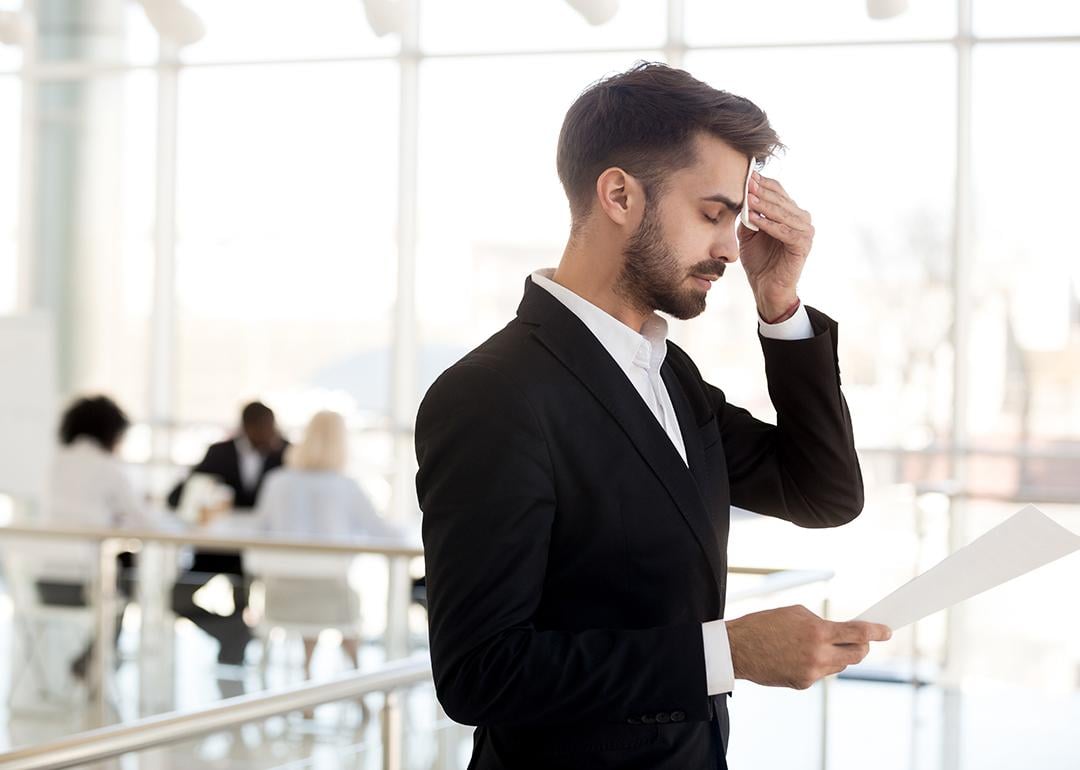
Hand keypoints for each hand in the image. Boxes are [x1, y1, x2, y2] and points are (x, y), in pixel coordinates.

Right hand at [726, 605, 890, 689]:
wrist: (738, 649)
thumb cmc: (764, 624)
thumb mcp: (796, 614)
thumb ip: (822, 623)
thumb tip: (841, 632)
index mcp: (817, 632)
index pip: (858, 633)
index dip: (876, 632)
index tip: (887, 631)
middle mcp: (818, 655)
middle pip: (856, 655)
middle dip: (861, 645)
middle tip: (860, 638)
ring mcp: (811, 673)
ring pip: (840, 665)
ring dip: (839, 654)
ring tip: (822, 644)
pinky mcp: (803, 684)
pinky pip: (822, 673)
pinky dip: (819, 663)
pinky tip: (801, 655)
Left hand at [739, 173, 814, 319]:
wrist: (766, 287)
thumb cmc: (759, 260)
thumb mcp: (749, 233)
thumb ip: (748, 215)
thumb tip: (741, 195)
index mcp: (790, 213)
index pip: (777, 191)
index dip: (762, 183)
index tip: (745, 175)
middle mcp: (801, 219)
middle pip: (781, 199)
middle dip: (761, 191)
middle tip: (746, 183)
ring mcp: (805, 232)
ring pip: (783, 213)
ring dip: (765, 206)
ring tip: (748, 199)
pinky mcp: (802, 245)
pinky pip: (785, 231)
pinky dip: (769, 224)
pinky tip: (755, 220)